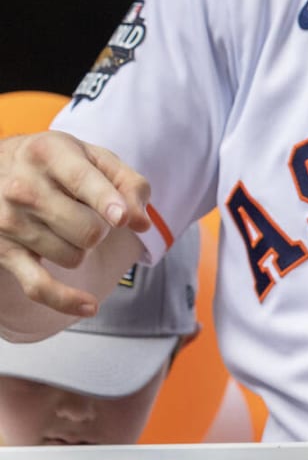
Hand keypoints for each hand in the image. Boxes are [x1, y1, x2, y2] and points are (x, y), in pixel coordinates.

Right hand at [0, 132, 149, 316]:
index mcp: (48, 153)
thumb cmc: (57, 164)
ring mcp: (9, 222)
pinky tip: (89, 306)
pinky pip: (38, 286)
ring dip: (82, 247)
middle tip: (89, 213)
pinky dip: (65, 300)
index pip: (83, 182)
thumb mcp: (94, 157)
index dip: (107, 201)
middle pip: (88, 230)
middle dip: (102, 228)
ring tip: (65, 224)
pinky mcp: (4, 252)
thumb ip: (128, 183)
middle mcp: (22, 186)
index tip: (120, 218)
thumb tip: (141, 222)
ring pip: (73, 256)